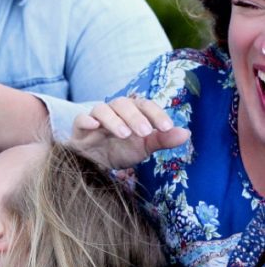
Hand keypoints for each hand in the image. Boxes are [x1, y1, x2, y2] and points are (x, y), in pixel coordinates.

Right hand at [71, 96, 190, 168]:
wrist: (93, 163)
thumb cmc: (119, 150)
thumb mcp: (143, 148)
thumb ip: (161, 140)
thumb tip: (186, 133)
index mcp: (130, 112)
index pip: (144, 105)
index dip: (156, 114)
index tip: (166, 128)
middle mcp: (113, 111)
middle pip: (123, 104)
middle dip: (136, 117)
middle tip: (145, 133)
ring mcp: (94, 118)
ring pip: (102, 109)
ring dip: (114, 120)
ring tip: (125, 134)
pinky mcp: (79, 129)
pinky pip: (80, 119)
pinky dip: (86, 120)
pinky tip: (94, 126)